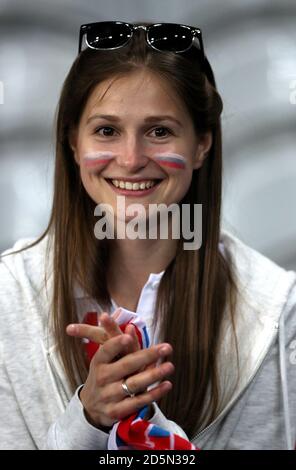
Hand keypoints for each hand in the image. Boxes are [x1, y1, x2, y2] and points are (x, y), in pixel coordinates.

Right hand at [66, 311, 173, 427]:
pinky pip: (138, 401)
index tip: (128, 337)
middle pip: (126, 365)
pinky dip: (153, 393)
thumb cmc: (104, 375)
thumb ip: (119, 342)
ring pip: (134, 384)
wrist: (91, 407)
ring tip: (170, 366)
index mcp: (98, 362)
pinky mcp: (117, 411)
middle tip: (167, 347)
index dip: (116, 344)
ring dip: (153, 375)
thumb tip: (131, 326)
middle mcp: (102, 378)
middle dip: (147, 355)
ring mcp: (109, 396)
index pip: (107, 350)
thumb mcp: (106, 359)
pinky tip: (166, 385)